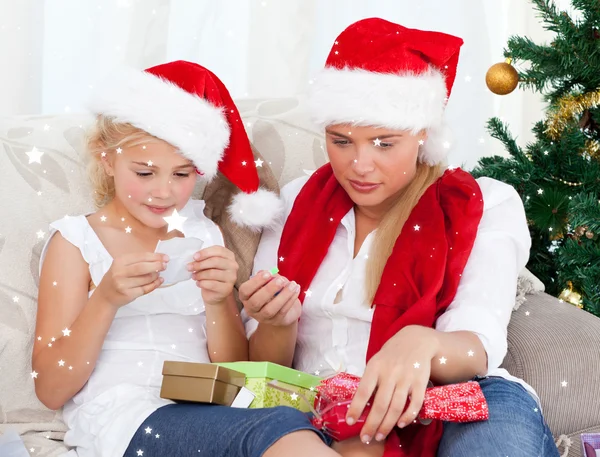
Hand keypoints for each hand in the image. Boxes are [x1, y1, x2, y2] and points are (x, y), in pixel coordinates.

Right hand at [96, 252, 167, 307]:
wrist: (105, 295)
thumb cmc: (117, 278)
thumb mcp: (122, 266)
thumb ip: (138, 262)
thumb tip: (159, 259)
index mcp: (120, 261)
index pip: (141, 256)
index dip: (155, 256)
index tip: (165, 257)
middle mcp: (119, 272)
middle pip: (143, 267)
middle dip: (157, 266)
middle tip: (165, 265)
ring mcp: (123, 284)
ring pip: (146, 279)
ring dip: (156, 276)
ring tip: (158, 274)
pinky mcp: (128, 294)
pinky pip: (145, 289)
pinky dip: (154, 285)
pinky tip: (158, 281)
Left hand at [188, 246, 238, 305]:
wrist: (215, 294)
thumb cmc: (211, 277)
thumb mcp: (208, 265)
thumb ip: (204, 259)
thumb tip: (194, 259)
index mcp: (229, 256)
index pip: (218, 250)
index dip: (205, 252)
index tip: (195, 257)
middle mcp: (233, 265)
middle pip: (216, 261)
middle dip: (200, 264)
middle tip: (190, 267)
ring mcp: (231, 277)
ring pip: (213, 273)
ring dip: (200, 274)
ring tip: (194, 276)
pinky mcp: (227, 288)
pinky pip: (212, 284)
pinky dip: (202, 283)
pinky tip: (198, 283)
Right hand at [239, 270, 301, 325]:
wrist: (285, 308)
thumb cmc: (274, 292)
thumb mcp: (270, 282)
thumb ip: (269, 277)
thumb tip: (269, 274)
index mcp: (246, 297)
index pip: (244, 290)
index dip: (255, 282)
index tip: (268, 273)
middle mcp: (251, 309)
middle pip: (255, 302)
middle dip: (269, 289)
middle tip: (281, 280)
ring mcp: (263, 318)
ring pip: (270, 309)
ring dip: (283, 295)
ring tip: (293, 284)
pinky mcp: (276, 321)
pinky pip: (282, 311)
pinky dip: (290, 300)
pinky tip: (296, 290)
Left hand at [346, 325, 439, 442]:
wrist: (415, 340)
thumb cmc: (391, 355)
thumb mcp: (376, 362)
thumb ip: (370, 381)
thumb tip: (360, 405)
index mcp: (375, 367)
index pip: (363, 391)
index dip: (356, 408)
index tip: (350, 422)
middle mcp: (390, 373)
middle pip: (380, 404)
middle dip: (371, 424)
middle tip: (366, 438)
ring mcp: (406, 378)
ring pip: (396, 407)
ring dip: (387, 425)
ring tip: (379, 435)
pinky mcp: (420, 382)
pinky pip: (415, 403)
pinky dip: (408, 416)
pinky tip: (401, 424)